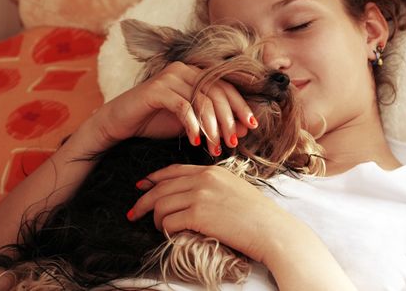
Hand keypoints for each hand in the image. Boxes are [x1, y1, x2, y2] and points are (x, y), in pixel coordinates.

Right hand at [92, 61, 257, 154]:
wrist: (120, 124)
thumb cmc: (156, 122)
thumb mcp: (192, 123)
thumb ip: (215, 123)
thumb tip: (244, 129)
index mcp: (195, 74)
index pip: (227, 87)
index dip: (241, 106)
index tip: (252, 126)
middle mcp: (185, 70)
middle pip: (218, 93)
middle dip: (229, 120)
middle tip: (232, 142)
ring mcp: (170, 77)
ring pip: (202, 100)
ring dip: (212, 127)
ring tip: (215, 148)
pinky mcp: (156, 89)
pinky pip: (183, 107)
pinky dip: (192, 126)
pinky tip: (195, 142)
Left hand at [127, 163, 284, 262]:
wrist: (272, 229)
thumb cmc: (258, 215)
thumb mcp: (235, 189)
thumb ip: (212, 186)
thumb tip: (189, 195)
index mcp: (212, 171)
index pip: (173, 170)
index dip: (153, 178)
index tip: (141, 186)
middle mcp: (204, 179)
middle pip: (160, 187)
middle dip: (142, 201)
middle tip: (133, 213)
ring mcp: (200, 195)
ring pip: (160, 205)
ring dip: (155, 219)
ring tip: (159, 228)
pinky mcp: (198, 214)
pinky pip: (168, 222)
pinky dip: (164, 230)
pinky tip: (169, 235)